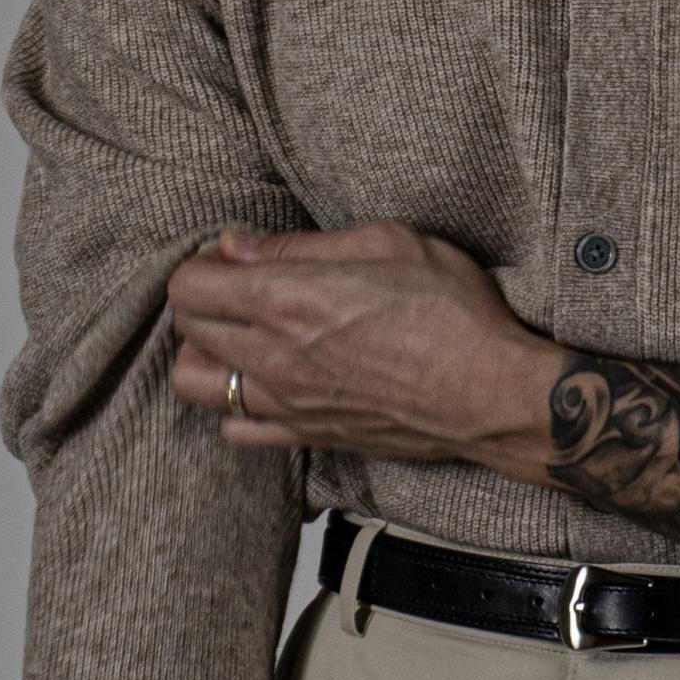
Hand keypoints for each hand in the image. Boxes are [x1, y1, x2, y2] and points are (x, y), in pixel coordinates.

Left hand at [167, 223, 564, 479]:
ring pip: (196, 387)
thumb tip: (238, 246)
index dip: (203, 265)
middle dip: (201, 304)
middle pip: (187, 332)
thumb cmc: (453, 312)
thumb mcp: (387, 243)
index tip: (232, 259)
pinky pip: (237, 431)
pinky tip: (269, 386)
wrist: (492, 394)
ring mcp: (287, 403)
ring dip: (207, 358)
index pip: (189, 285)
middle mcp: (274, 356)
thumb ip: (301, 246)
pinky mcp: (309, 436)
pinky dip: (238, 408)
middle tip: (238, 291)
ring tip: (242, 341)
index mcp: (286, 298)